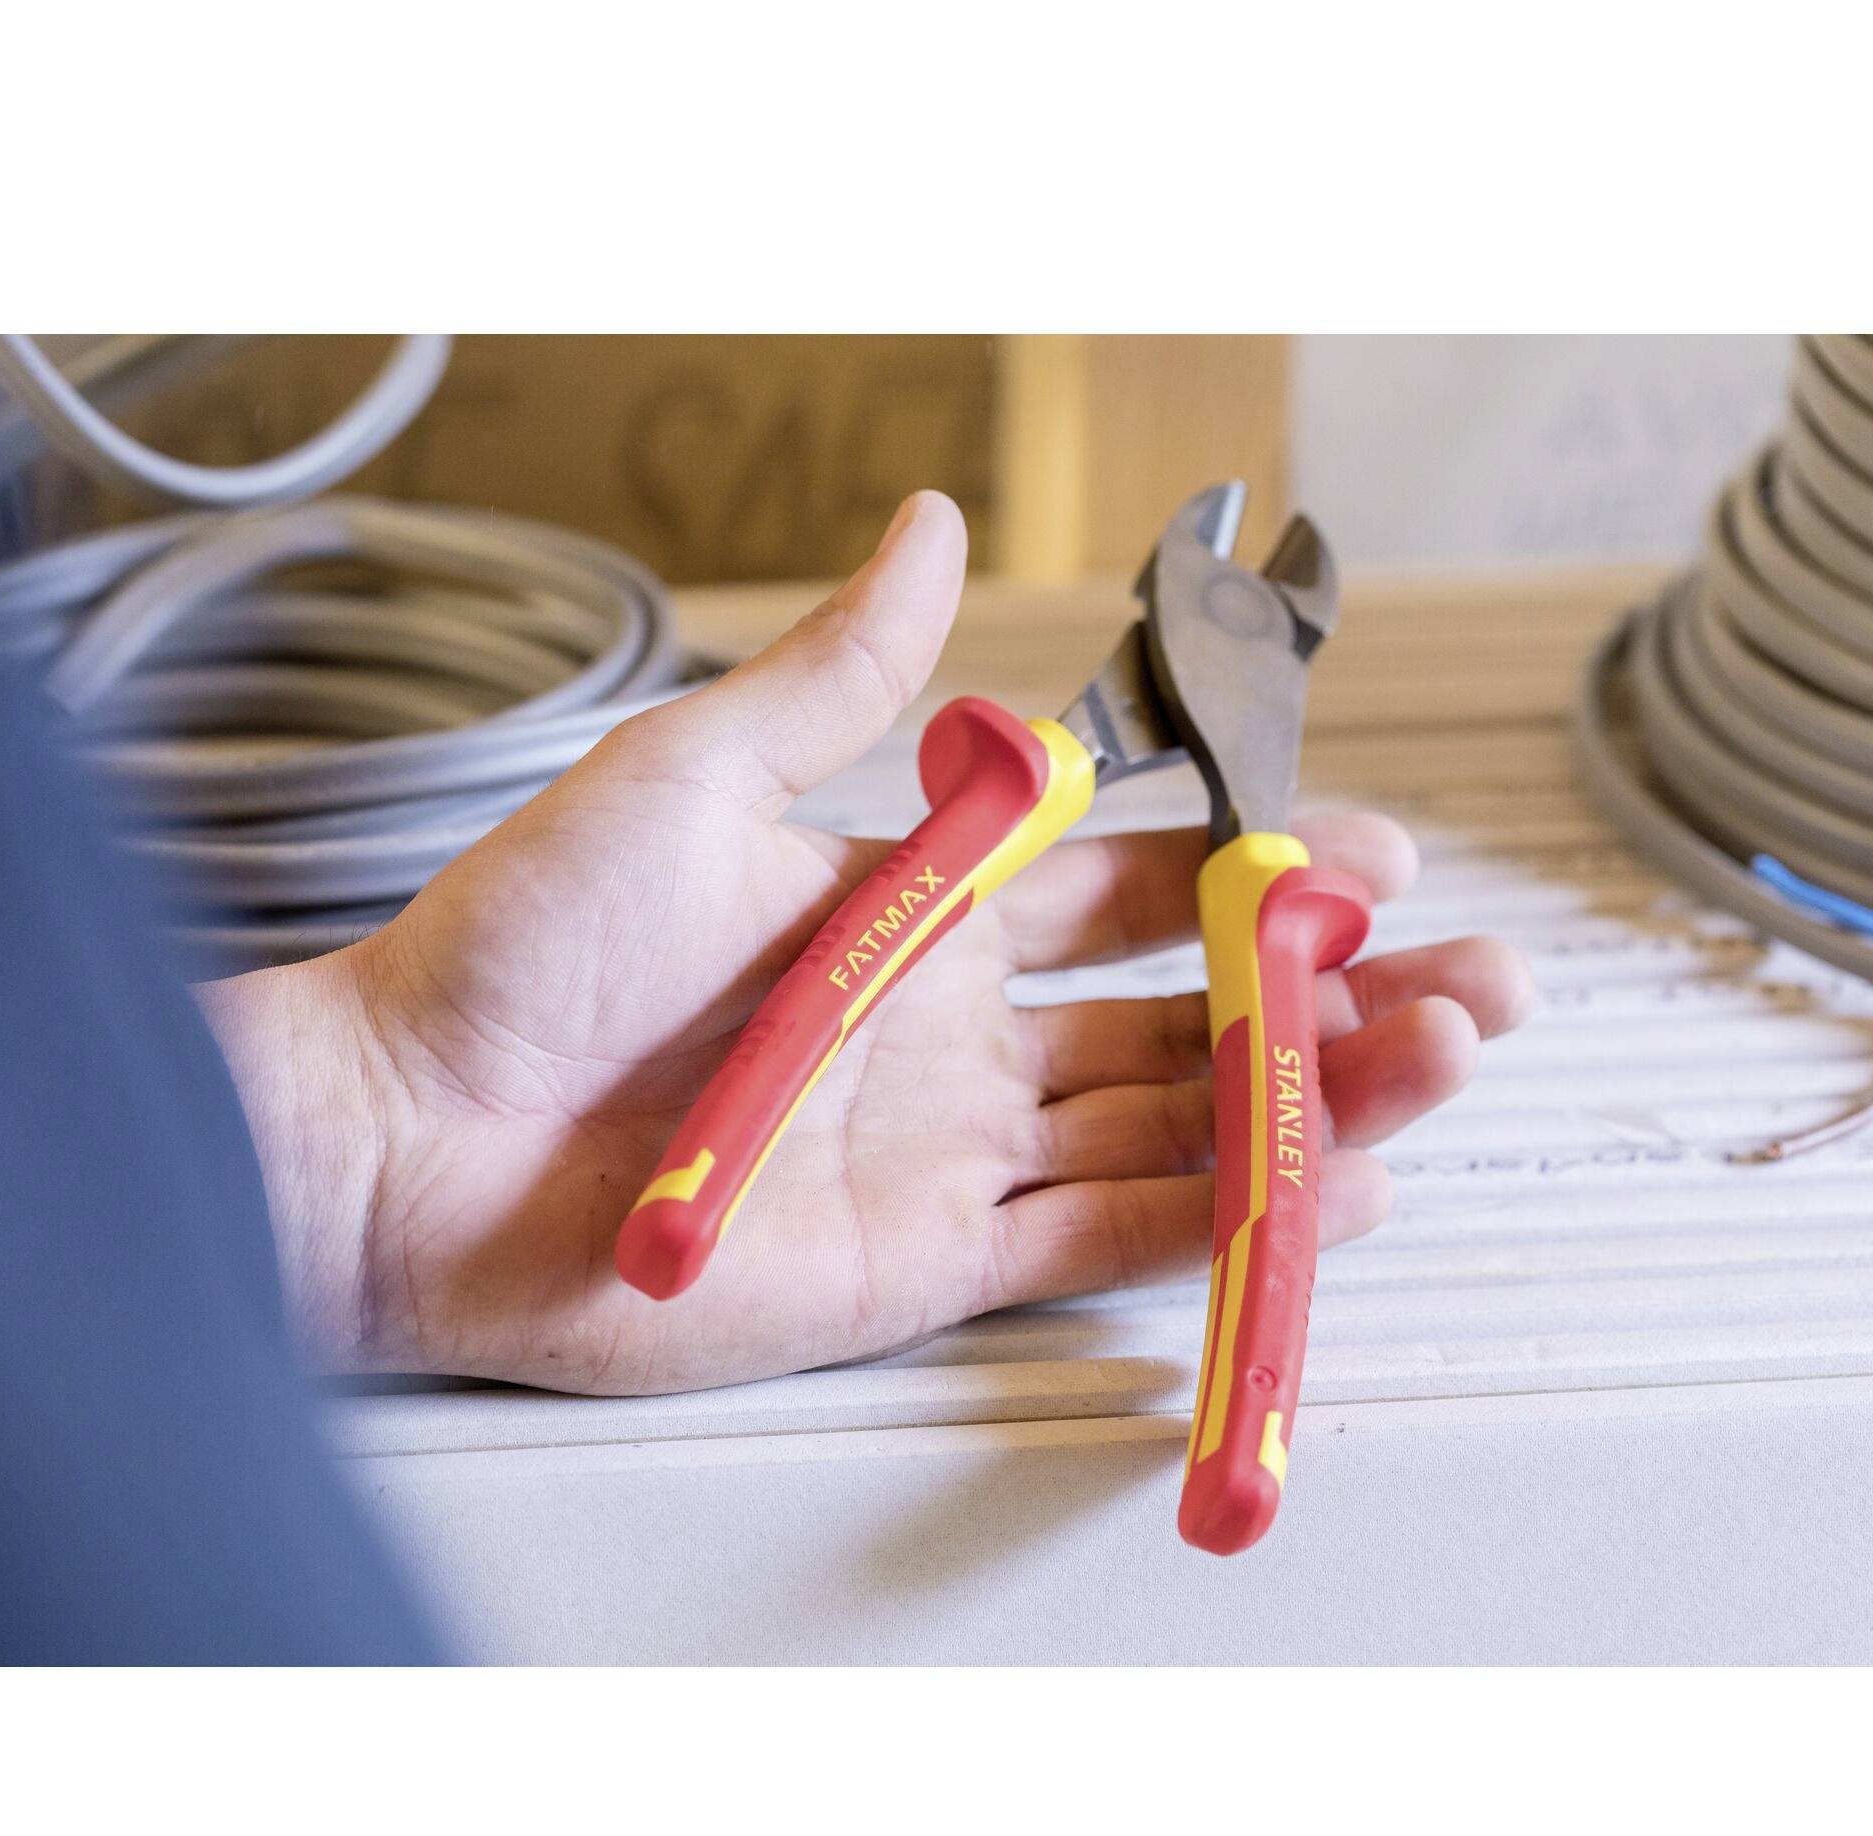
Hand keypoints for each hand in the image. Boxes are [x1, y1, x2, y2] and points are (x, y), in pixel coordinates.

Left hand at [201, 493, 1530, 1393]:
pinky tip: (1334, 1179)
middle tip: (1466, 977)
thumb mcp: (694, 772)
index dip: (1256, 870)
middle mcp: (954, 1034)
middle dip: (1334, 995)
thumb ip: (841, 679)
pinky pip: (1105, 1235)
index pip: (1127, 886)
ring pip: (1177, 1127)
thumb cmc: (526, 944)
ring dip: (1318, 1098)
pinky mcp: (924, 1261)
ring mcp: (947, 1150)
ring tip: (1450, 1057)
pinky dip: (1225, 1214)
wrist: (417, 1134)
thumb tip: (930, 526)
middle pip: (1187, 1016)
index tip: (1364, 853)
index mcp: (917, 912)